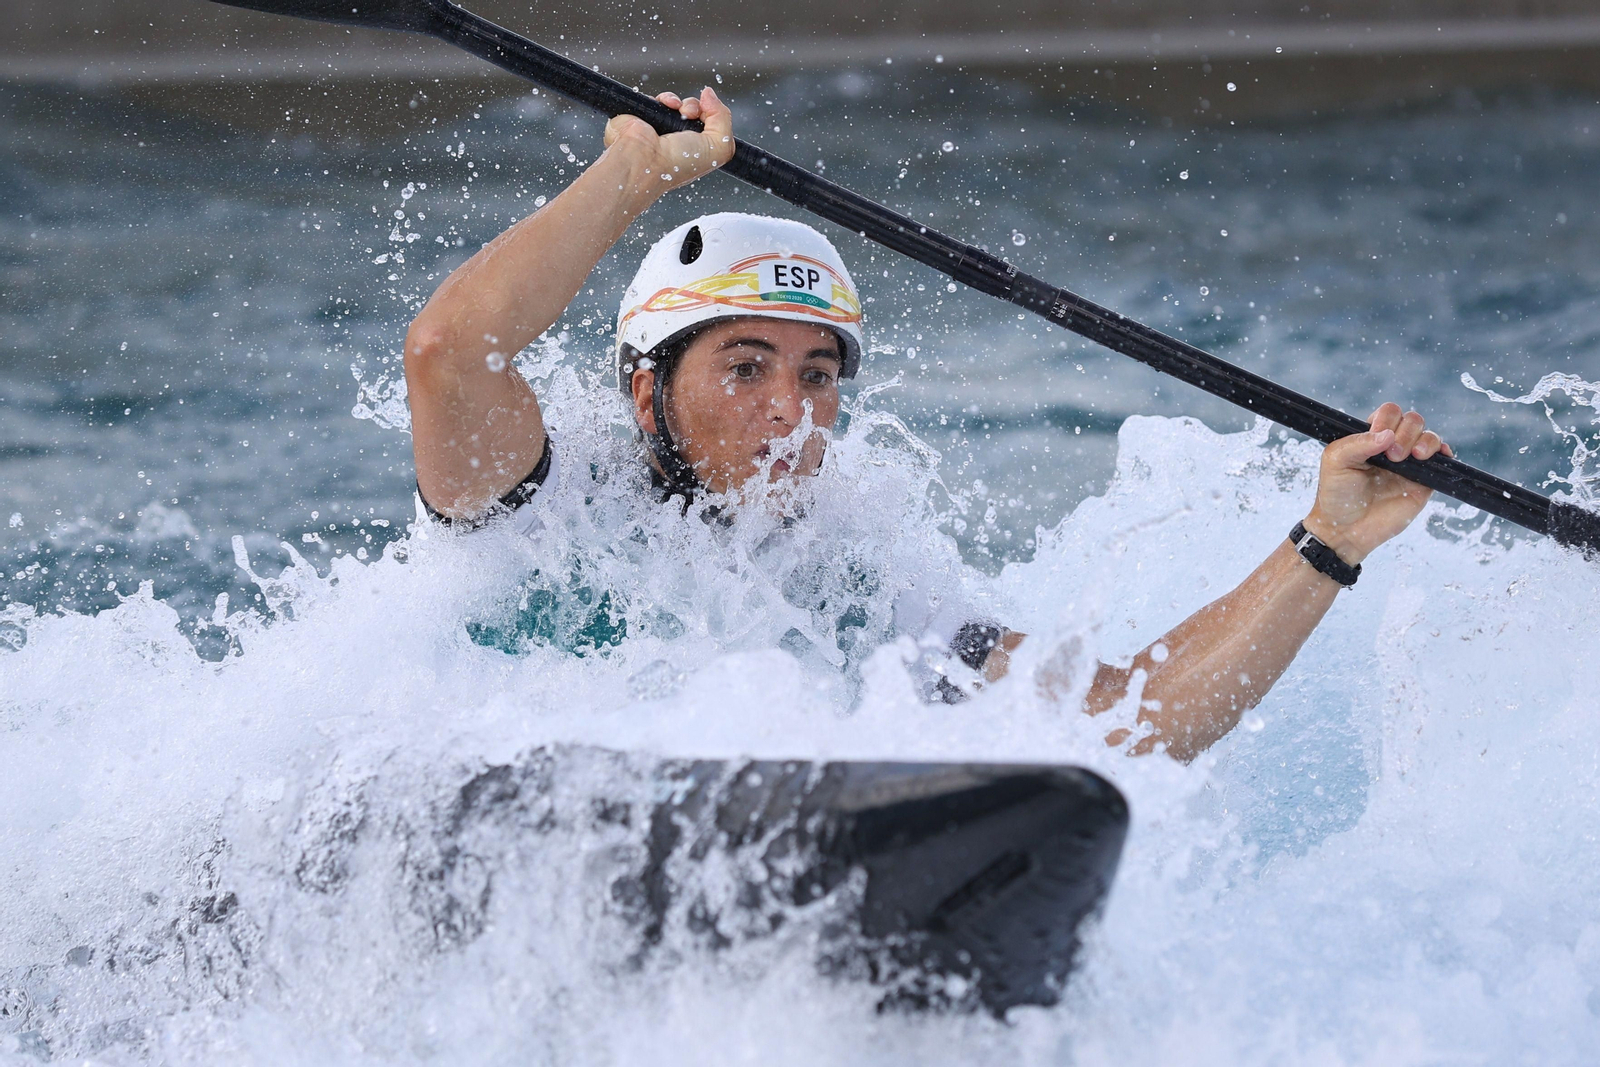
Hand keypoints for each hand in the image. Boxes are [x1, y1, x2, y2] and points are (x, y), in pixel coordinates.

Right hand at [603, 87, 734, 199]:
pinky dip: (666, 99)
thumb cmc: (678, 163)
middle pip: (696, 112)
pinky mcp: (647, 118)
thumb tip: (708, 94)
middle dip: (696, 107)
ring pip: (678, 104)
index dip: (714, 116)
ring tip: (678, 111)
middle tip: (691, 115)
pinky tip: (667, 105)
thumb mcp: (720, 147)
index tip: (709, 116)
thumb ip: (724, 118)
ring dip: (681, 102)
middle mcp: (680, 142)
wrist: (643, 159)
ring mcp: (663, 130)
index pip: (712, 126)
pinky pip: (660, 100)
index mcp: (697, 152)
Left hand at [1303, 402, 1452, 564]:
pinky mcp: (1424, 481)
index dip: (1387, 420)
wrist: (1347, 529)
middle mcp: (1392, 446)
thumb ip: (1357, 443)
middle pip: (1412, 420)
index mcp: (1370, 437)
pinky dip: (1443, 453)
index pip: (1389, 413)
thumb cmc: (1337, 494)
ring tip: (1412, 458)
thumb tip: (1387, 433)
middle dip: (1406, 432)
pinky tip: (1433, 458)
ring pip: (1429, 436)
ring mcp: (1410, 462)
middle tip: (1392, 456)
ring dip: (1425, 441)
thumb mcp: (1336, 462)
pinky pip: (1442, 459)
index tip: (1378, 438)